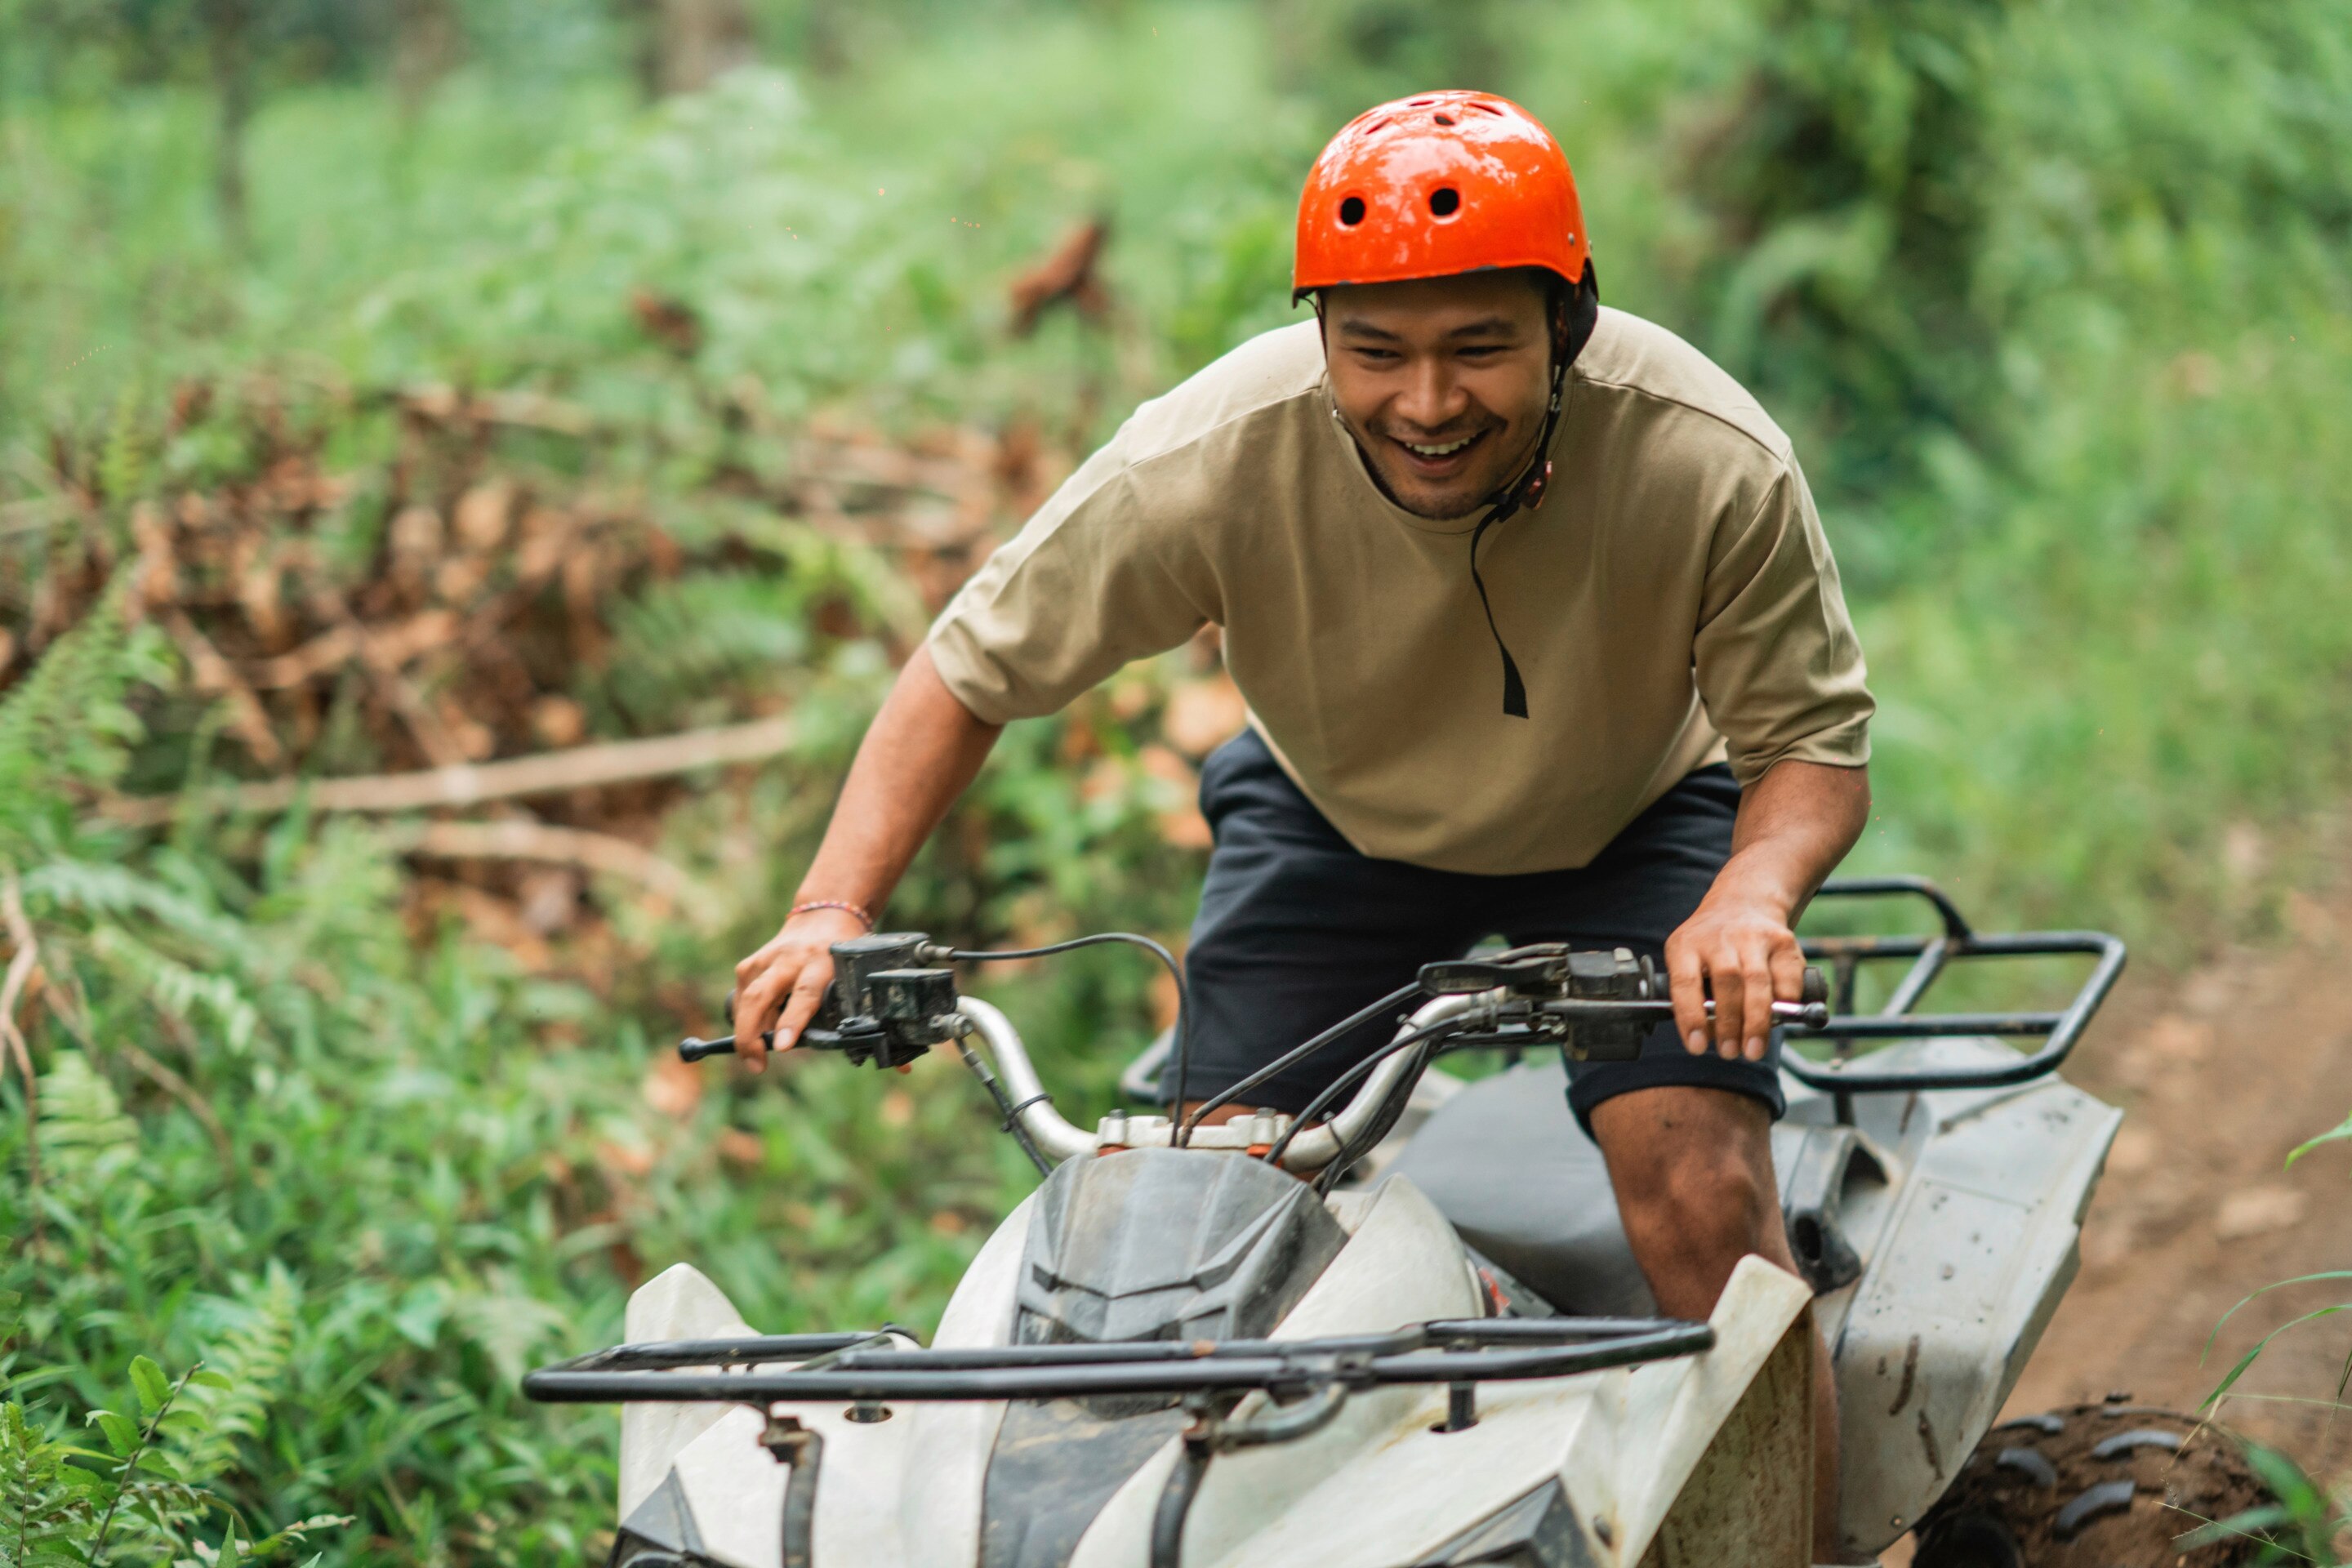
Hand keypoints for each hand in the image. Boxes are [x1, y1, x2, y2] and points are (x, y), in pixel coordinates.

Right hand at [730, 906, 870, 1071]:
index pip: (805, 995)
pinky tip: (751, 1031)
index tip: (782, 1047)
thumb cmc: (847, 953)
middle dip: (751, 1034)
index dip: (792, 1022)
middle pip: (760, 997)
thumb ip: (878, 1021)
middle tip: (756, 1064)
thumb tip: (904, 1066)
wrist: (825, 914)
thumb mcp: (861, 977)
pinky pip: (741, 994)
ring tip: (754, 1054)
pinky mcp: (753, 961)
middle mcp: (792, 959)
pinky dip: (742, 1017)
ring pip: (747, 996)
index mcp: (824, 963)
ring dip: (746, 1028)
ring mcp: (769, 959)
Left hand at [1664, 894, 1807, 1061]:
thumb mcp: (1687, 961)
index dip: (1691, 1017)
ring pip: (1757, 981)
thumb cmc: (1710, 948)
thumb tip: (1710, 1037)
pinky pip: (1788, 978)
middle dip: (1730, 1023)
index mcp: (1686, 945)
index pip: (1685, 982)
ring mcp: (1753, 936)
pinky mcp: (1782, 941)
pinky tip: (1780, 1019)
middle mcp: (1719, 937)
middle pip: (1727, 982)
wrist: (1743, 903)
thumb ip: (1693, 997)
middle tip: (1730, 1052)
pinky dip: (1786, 1003)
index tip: (1697, 1046)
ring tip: (1753, 1049)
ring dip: (1757, 1021)